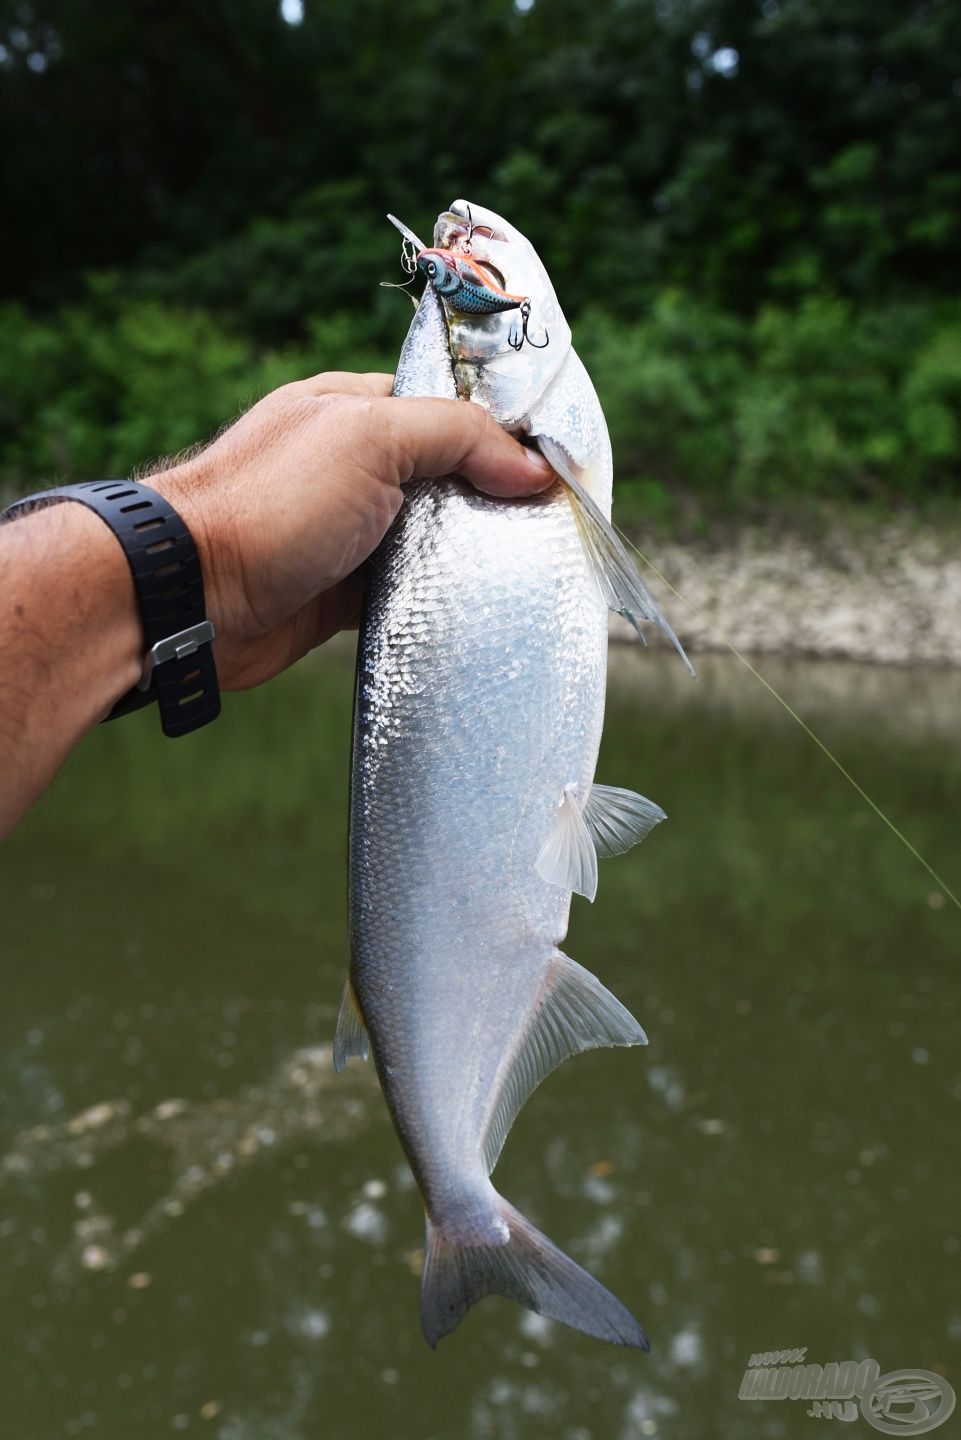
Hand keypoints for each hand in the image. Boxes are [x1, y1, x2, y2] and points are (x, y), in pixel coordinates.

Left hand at [150, 371, 554, 689]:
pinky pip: (406, 594)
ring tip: (529, 571)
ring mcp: (348, 532)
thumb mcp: (371, 438)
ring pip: (431, 541)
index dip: (501, 432)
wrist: (192, 597)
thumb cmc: (270, 503)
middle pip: (447, 477)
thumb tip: (532, 467)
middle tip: (551, 525)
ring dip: (469, 558)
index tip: (554, 463)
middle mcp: (353, 466)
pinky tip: (476, 610)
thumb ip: (455, 436)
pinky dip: (437, 602)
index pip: (447, 408)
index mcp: (355, 408)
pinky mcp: (341, 592)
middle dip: (494, 499)